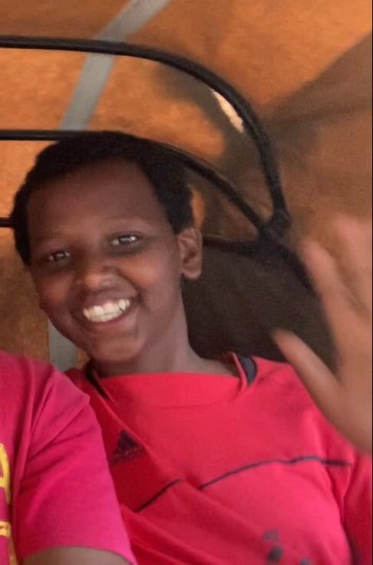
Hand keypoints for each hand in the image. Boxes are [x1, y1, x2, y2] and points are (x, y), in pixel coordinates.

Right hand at [273, 217, 371, 454]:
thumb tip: (282, 335)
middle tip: (344, 219)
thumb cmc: (370, 426)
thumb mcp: (332, 402)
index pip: (335, 299)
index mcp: (355, 346)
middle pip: (367, 282)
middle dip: (355, 249)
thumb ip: (308, 366)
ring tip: (368, 228)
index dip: (322, 270)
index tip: (310, 243)